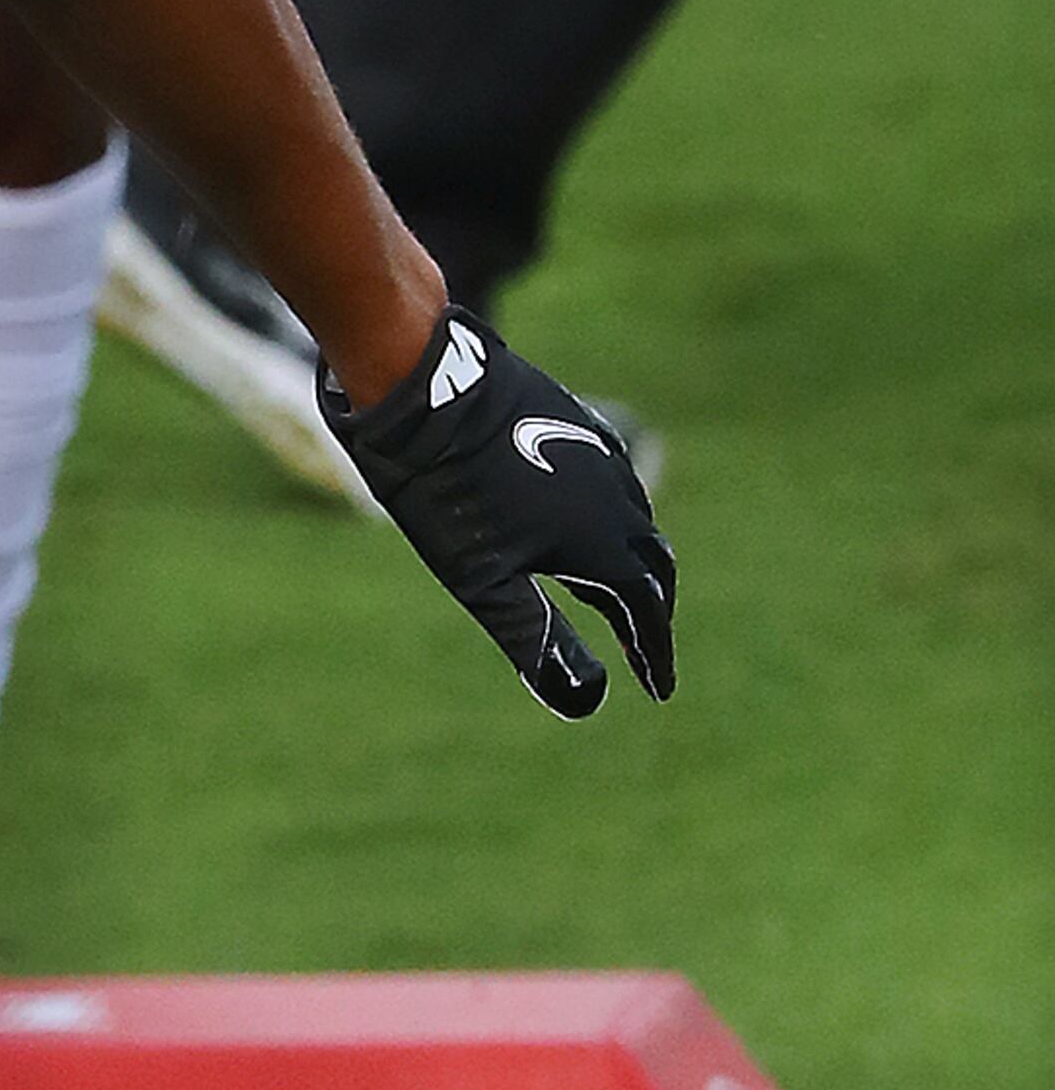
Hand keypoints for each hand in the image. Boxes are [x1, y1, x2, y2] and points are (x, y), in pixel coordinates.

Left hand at [320, 310, 676, 716]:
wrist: (430, 386)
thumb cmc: (449, 493)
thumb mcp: (485, 581)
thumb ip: (536, 640)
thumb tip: (585, 703)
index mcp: (603, 544)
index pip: (646, 611)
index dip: (653, 654)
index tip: (659, 690)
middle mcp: (618, 500)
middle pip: (653, 566)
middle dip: (652, 613)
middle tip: (645, 649)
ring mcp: (601, 457)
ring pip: (636, 521)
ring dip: (635, 564)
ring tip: (618, 594)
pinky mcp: (577, 426)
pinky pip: (615, 485)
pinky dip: (615, 521)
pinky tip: (587, 523)